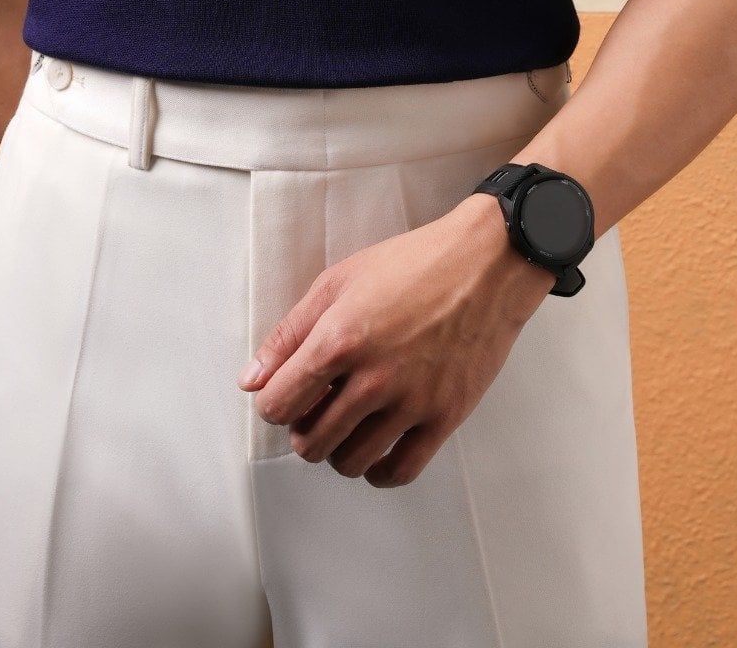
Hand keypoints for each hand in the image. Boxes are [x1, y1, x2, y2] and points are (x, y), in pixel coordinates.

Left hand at [237, 194, 551, 486]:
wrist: (485, 266)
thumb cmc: (412, 264)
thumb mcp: (338, 281)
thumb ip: (289, 334)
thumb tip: (251, 381)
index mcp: (339, 340)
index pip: (278, 404)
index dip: (273, 403)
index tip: (284, 395)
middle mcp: (373, 378)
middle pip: (310, 442)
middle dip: (304, 428)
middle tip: (318, 407)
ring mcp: (411, 403)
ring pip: (350, 463)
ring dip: (338, 450)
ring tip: (347, 423)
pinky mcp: (444, 418)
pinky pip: (399, 472)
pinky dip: (378, 471)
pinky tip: (376, 449)